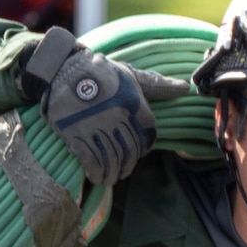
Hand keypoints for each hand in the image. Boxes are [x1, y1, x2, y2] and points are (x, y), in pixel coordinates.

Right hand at [27, 27, 158, 186]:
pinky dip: (97, 174)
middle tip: (122, 171)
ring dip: (113, 174)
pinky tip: (96, 177)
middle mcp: (118, 117)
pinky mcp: (77, 135)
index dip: (144, 148)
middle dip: (127, 165)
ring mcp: (97, 128)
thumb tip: (186, 88)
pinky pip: (93, 163)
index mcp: (133, 103)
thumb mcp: (130, 75)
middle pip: (131, 152)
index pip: (148, 135)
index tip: (137, 153)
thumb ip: (156, 85)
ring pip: (113, 160)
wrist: (60, 69)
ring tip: (110, 177)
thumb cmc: (99, 72)